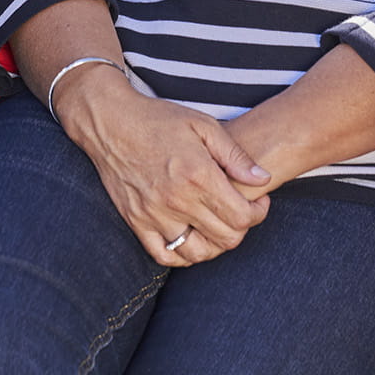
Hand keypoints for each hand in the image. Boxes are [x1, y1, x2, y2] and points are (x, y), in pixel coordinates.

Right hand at [54, 65, 270, 265]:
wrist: (110, 122)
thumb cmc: (159, 119)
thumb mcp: (203, 125)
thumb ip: (235, 155)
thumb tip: (263, 179)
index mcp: (198, 175)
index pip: (242, 217)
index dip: (258, 214)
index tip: (257, 202)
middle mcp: (177, 200)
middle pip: (225, 239)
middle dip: (241, 228)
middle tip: (239, 212)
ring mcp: (154, 215)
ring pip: (197, 253)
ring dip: (214, 245)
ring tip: (216, 225)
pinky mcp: (136, 222)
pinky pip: (164, 255)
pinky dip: (182, 255)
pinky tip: (190, 237)